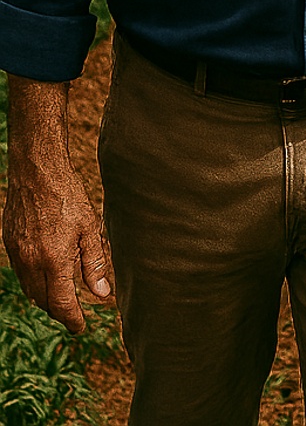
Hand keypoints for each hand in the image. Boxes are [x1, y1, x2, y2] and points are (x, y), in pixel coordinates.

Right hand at [3, 162, 110, 332]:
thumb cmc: (67, 194)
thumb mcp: (89, 227)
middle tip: (74, 316)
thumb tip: (102, 294)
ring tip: (63, 299)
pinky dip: (34, 283)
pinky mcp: (10, 244)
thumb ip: (93, 263)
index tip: (81, 327)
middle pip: (43, 302)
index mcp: (54, 259)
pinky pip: (22, 275)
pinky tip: (47, 277)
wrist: (36, 171)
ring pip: (30, 291)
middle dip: (59, 313)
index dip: (72, 320)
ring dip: (46, 300)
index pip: (61, 303)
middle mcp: (32, 262)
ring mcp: (18, 254)